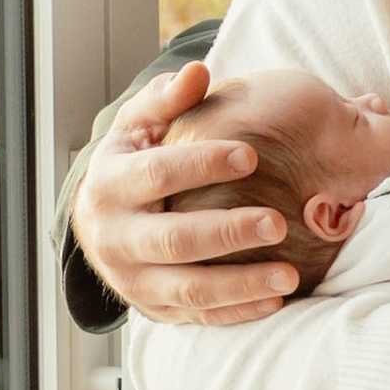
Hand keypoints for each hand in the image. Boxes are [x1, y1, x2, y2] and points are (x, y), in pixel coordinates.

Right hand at [72, 62, 300, 325]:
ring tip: (290, 274)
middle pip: (172, 241)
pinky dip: (238, 312)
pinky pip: (199, 317)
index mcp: (109, 187)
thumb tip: (199, 72)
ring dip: (240, 284)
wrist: (99, 226)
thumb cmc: (131, 162)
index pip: (155, 175)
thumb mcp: (137, 126)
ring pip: (187, 290)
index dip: (201, 164)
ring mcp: (133, 282)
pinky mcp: (155, 310)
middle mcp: (114, 240)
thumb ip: (168, 99)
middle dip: (226, 233)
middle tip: (278, 223)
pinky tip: (279, 299)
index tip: (252, 155)